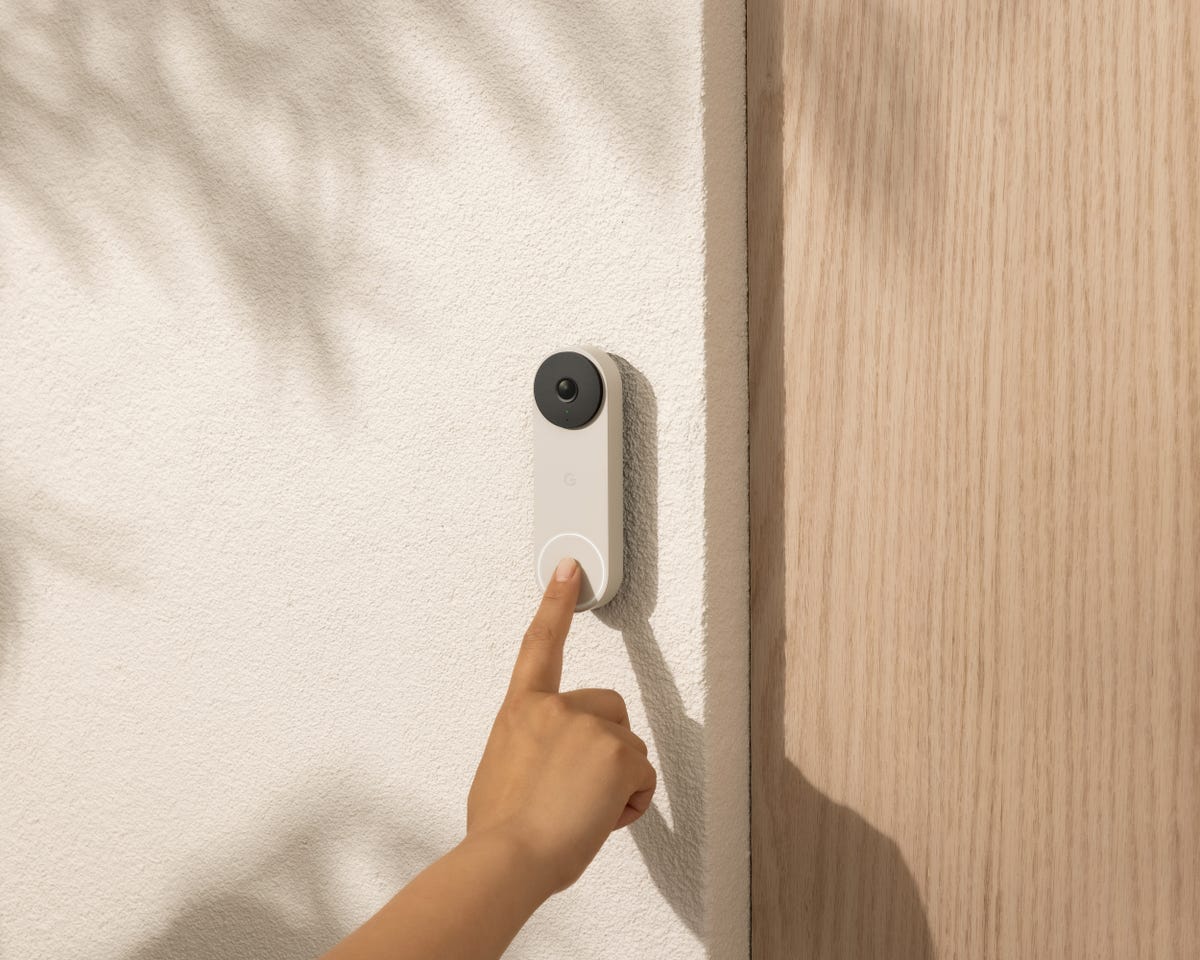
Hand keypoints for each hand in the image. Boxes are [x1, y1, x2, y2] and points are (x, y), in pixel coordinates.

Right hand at [466, 557, 656, 895]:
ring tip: (581, 812)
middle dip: (608, 747)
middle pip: (610, 710)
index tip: (570, 568)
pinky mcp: (617, 750)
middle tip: (578, 793)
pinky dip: (631, 803)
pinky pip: (643, 777)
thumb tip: (542, 761)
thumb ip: (527, 747)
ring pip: (628, 748)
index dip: (555, 602)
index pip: (540, 645)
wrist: (508, 858)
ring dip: (617, 781)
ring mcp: (587, 725)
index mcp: (521, 711)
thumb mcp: (500, 771)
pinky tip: (600, 819)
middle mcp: (554, 708)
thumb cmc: (499, 830)